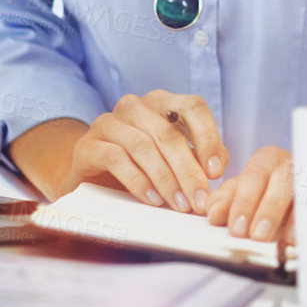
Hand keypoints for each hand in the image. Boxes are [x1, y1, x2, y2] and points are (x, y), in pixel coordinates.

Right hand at [63, 91, 228, 212]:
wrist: (93, 179)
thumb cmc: (141, 167)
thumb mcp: (174, 159)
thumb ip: (199, 157)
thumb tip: (218, 166)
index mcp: (162, 102)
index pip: (192, 107)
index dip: (208, 138)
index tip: (216, 172)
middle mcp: (135, 106)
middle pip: (168, 133)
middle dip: (188, 170)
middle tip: (200, 199)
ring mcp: (109, 123)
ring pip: (143, 145)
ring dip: (165, 179)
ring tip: (178, 204)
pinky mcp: (88, 145)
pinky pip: (116, 158)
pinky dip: (137, 181)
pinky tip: (152, 199)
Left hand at [206, 145, 295, 243]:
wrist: (300, 197)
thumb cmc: (265, 193)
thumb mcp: (242, 194)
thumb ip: (225, 200)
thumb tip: (213, 212)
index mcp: (266, 160)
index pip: (253, 177)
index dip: (243, 202)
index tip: (235, 228)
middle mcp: (289, 165)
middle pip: (279, 180)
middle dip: (266, 208)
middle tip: (254, 235)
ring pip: (298, 190)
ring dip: (283, 215)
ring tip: (268, 238)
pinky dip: (302, 222)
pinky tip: (291, 238)